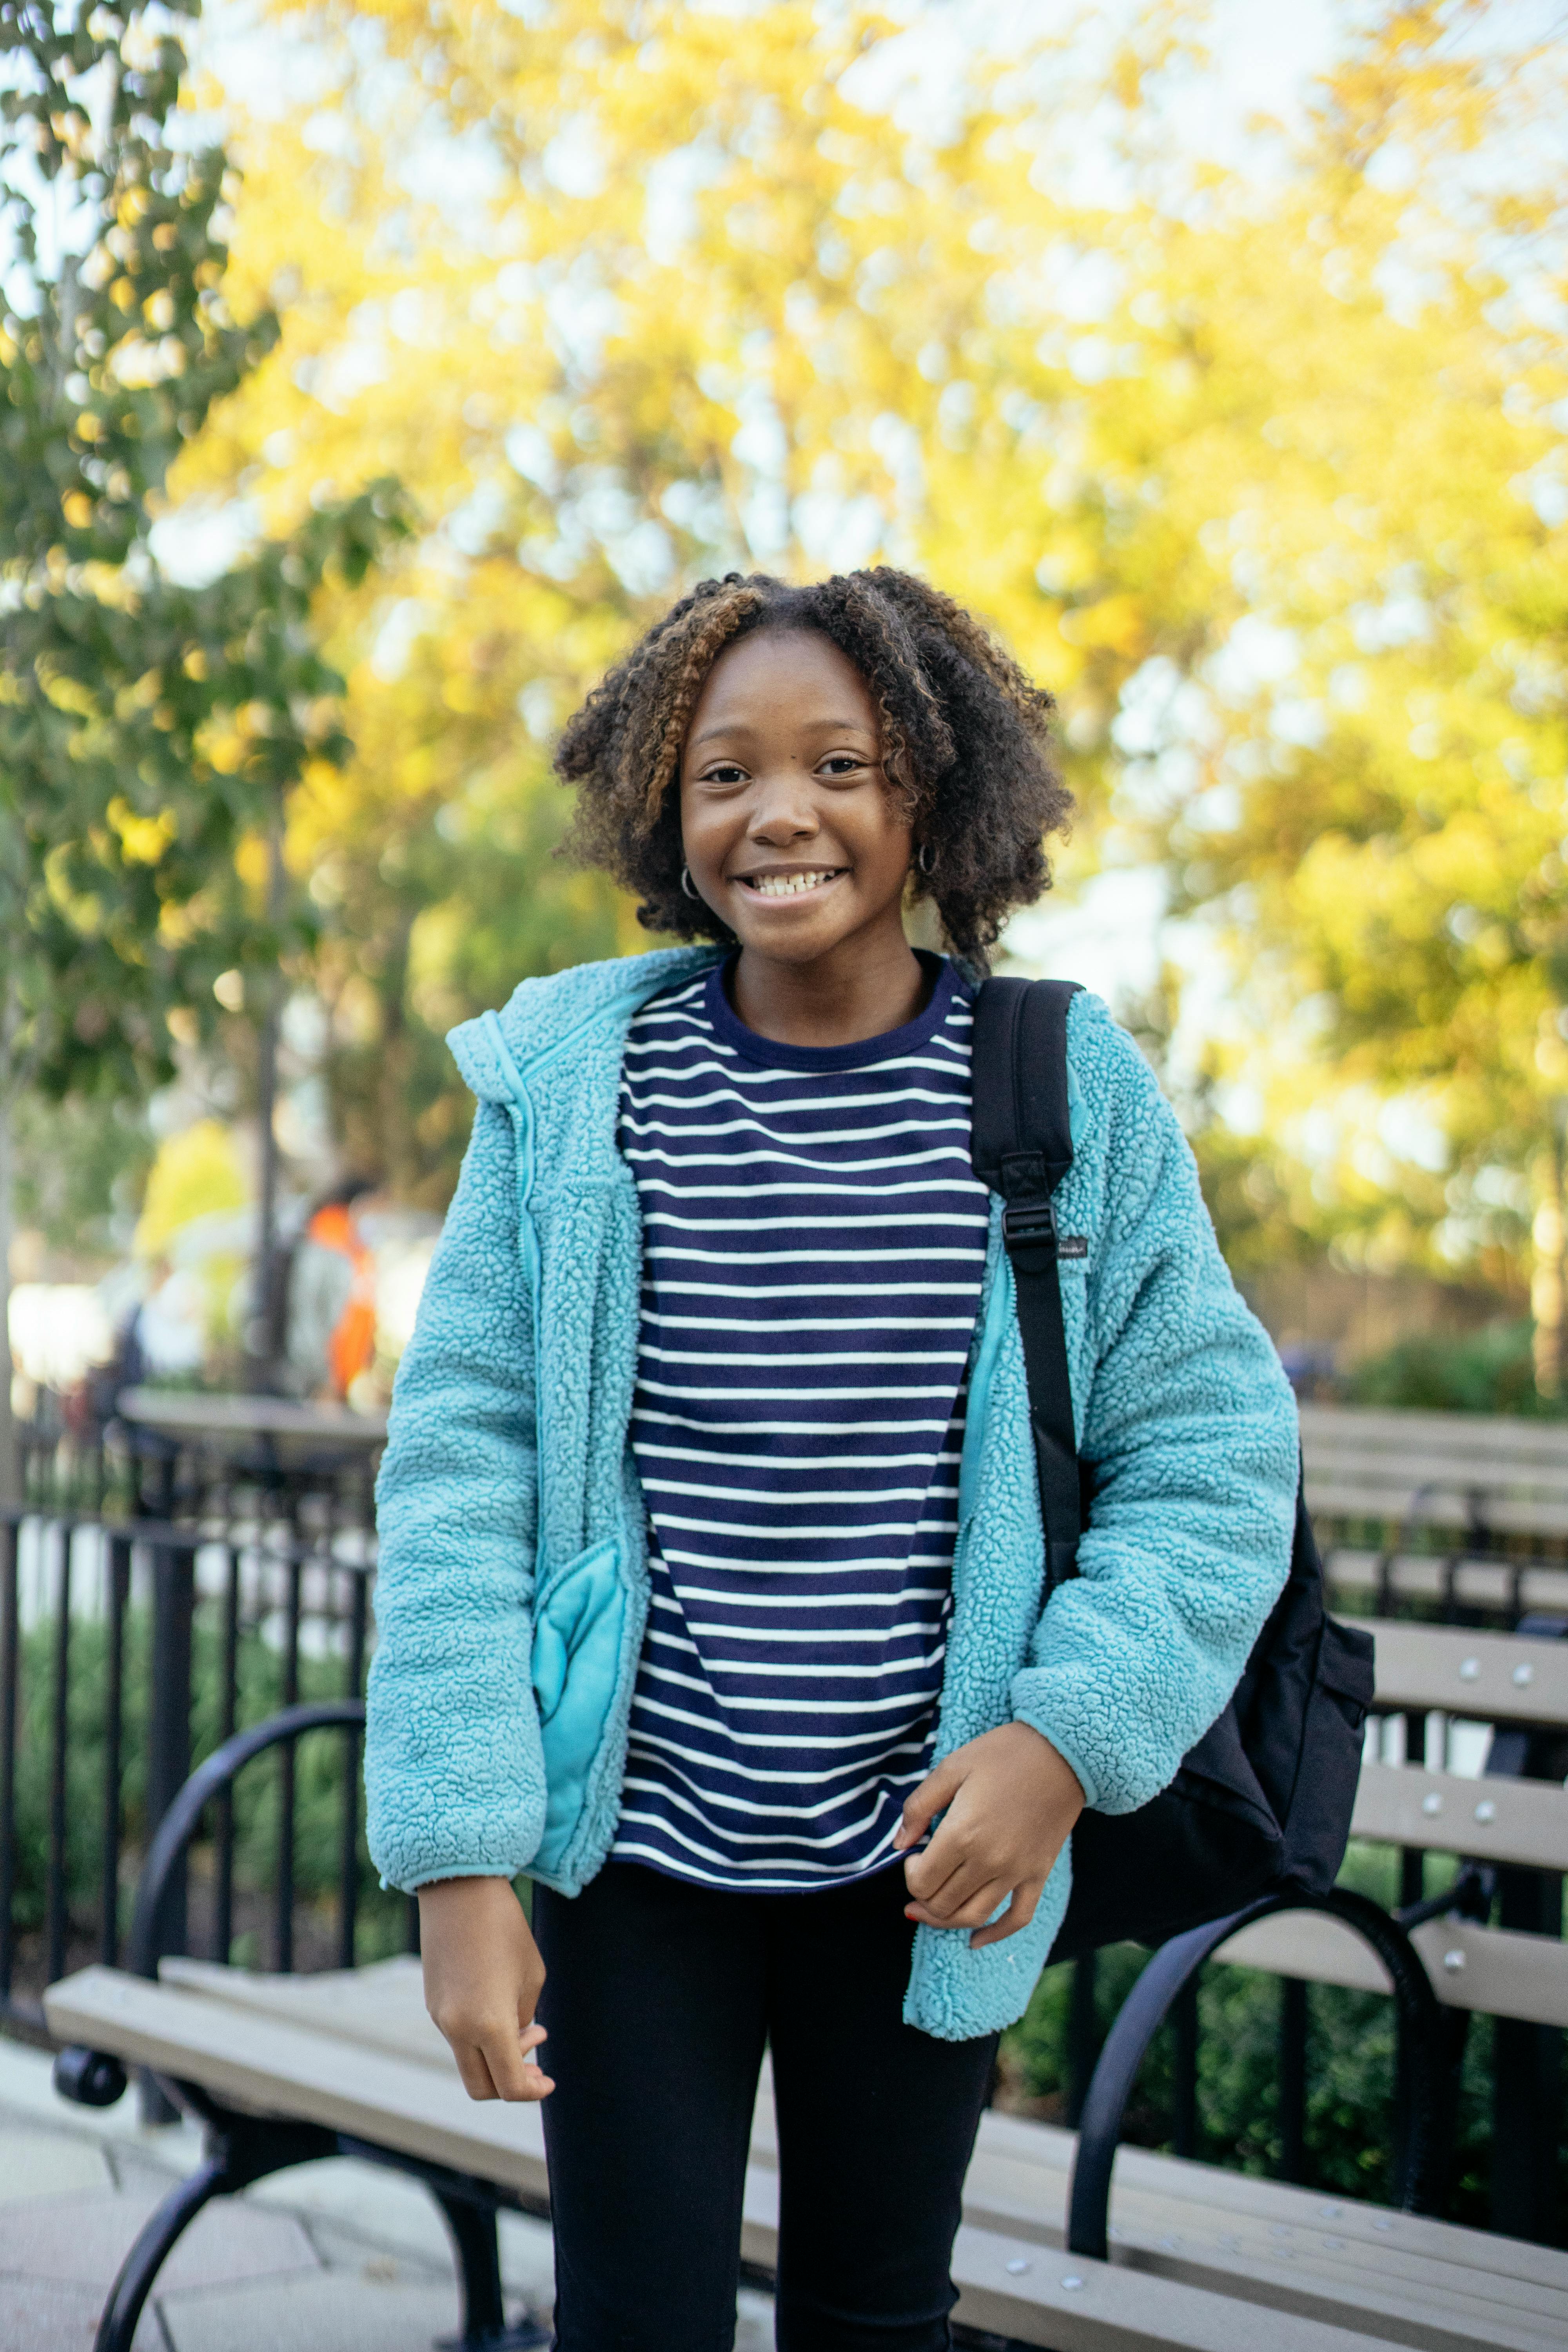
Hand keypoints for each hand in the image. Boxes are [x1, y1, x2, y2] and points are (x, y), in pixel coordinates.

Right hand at [418, 1876, 553, 2100]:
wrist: (459, 1890)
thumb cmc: (506, 1928)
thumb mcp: (530, 1976)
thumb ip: (523, 2019)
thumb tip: (515, 2040)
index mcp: (488, 2026)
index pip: (510, 2085)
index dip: (534, 2090)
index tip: (550, 2079)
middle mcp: (457, 2029)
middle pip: (482, 2087)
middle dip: (511, 2085)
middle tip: (537, 2063)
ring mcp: (440, 2018)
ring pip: (468, 2062)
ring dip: (497, 2057)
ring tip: (527, 2026)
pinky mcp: (432, 2003)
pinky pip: (458, 2036)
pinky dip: (480, 2037)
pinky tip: (499, 2008)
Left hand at [895, 1722, 1084, 1948]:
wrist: (1061, 1752)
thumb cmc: (1001, 1754)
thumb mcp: (951, 1767)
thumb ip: (919, 1807)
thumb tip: (899, 1844)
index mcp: (962, 1834)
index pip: (922, 1882)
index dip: (910, 1874)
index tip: (915, 1854)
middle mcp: (988, 1861)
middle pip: (943, 1904)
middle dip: (922, 1898)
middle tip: (920, 1877)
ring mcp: (1016, 1872)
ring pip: (973, 1917)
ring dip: (946, 1920)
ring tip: (929, 1911)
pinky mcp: (1038, 1874)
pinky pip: (1017, 1918)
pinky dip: (995, 1934)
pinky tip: (975, 1940)